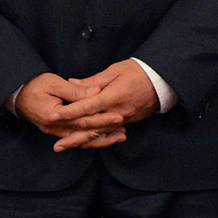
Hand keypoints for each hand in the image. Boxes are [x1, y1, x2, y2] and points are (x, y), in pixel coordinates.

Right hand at [12, 73, 128, 150]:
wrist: (16, 94)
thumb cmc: (34, 85)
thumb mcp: (54, 83)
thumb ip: (75, 90)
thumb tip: (95, 92)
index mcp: (54, 116)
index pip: (82, 120)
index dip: (101, 119)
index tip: (118, 116)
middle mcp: (54, 128)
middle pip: (84, 133)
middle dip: (105, 132)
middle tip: (124, 129)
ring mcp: (55, 132)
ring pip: (81, 140)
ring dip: (101, 139)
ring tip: (119, 137)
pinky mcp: (57, 131)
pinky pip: (76, 139)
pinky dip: (90, 139)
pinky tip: (103, 138)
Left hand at [48, 60, 162, 152]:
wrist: (164, 81)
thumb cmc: (139, 71)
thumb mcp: (115, 70)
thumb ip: (93, 80)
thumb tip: (72, 83)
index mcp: (113, 96)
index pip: (86, 107)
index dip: (68, 112)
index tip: (53, 115)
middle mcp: (117, 112)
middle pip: (91, 128)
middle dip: (72, 138)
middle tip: (56, 147)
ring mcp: (124, 119)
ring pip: (99, 134)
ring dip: (81, 142)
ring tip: (65, 147)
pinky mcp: (128, 123)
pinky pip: (108, 133)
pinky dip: (96, 139)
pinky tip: (85, 144)